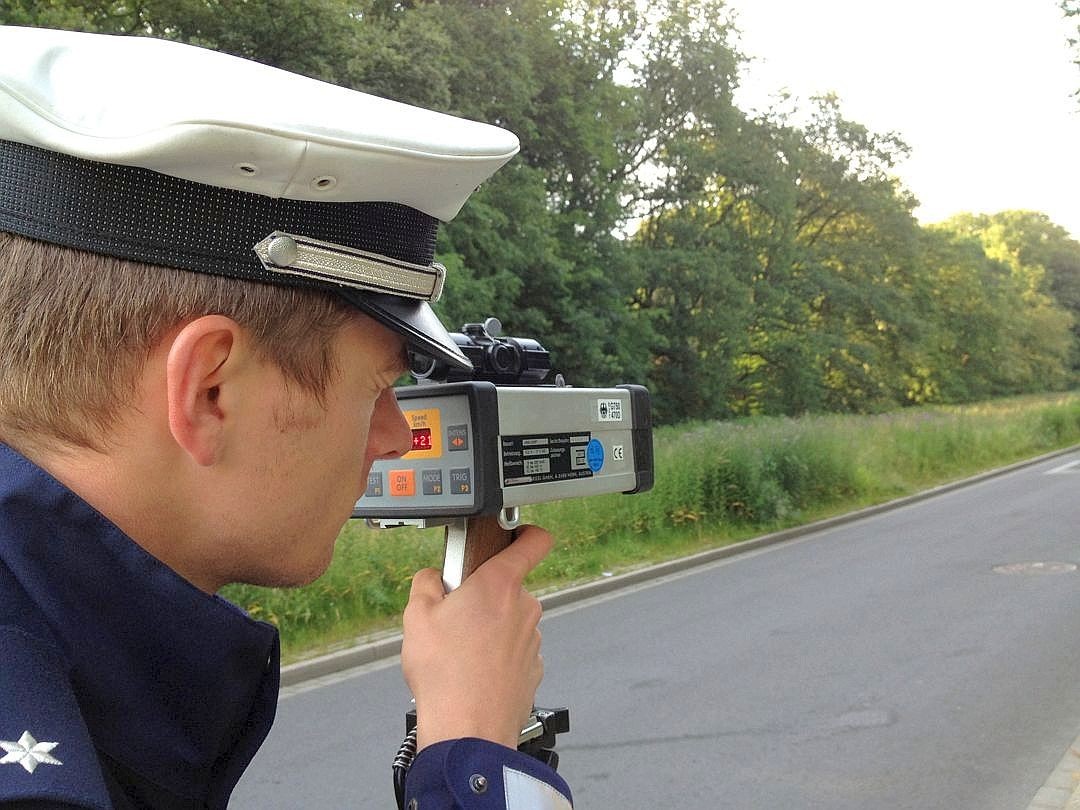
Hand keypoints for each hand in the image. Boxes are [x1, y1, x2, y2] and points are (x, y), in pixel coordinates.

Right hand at [401, 524, 552, 750]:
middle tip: (454, 616)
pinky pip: (513, 651)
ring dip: (488, 629)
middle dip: (483, 596)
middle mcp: (524, 608)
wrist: (467, 730)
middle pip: (507, 587)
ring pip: (509, 622)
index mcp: (499, 584)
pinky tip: (472, 672)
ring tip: (458, 652)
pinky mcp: (532, 669)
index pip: (533, 541)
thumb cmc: (445, 675)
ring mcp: (532, 640)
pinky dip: (496, 656)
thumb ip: (426, 583)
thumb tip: (433, 578)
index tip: (516, 532)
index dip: (527, 531)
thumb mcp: (416, 616)